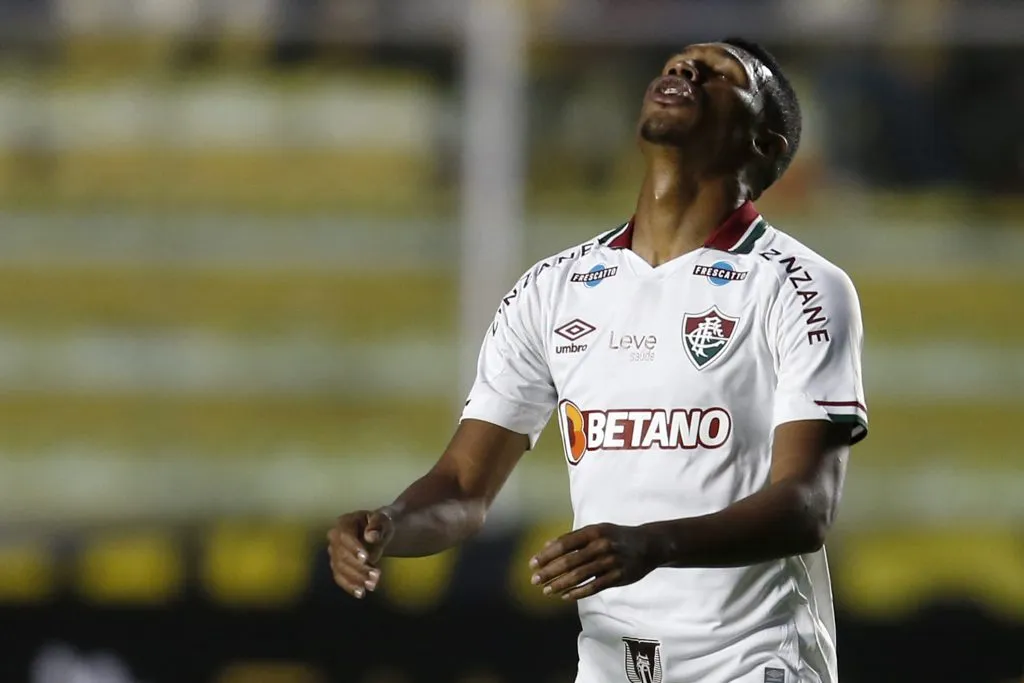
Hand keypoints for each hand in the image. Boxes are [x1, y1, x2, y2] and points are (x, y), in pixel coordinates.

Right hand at [327, 509, 394, 598]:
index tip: (366, 558)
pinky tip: (361, 593)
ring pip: (340, 569)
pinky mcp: (336, 566)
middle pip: (342, 555)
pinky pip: (340, 578)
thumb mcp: (383, 520)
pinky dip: (350, 586)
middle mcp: (334, 537)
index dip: (354, 547)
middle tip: (376, 575)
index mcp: (345, 522)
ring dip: (356, 579)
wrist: (377, 532)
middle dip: (359, 567)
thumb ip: (378, 525)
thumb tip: (371, 536)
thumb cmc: (380, 525)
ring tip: (373, 585)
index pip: (345, 535)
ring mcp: (333, 553)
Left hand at [529, 523, 656, 600]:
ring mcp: (610, 562)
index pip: (564, 544)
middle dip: (549, 572)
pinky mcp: (618, 576)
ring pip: (579, 576)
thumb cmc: (616, 537)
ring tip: (547, 591)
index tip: (532, 564)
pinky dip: (578, 592)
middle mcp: (601, 545)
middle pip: (569, 561)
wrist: (648, 544)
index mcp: (593, 532)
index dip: (546, 555)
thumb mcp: (597, 531)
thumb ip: (573, 538)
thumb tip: (546, 547)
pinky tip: (566, 596)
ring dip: (560, 584)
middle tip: (534, 580)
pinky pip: (594, 587)